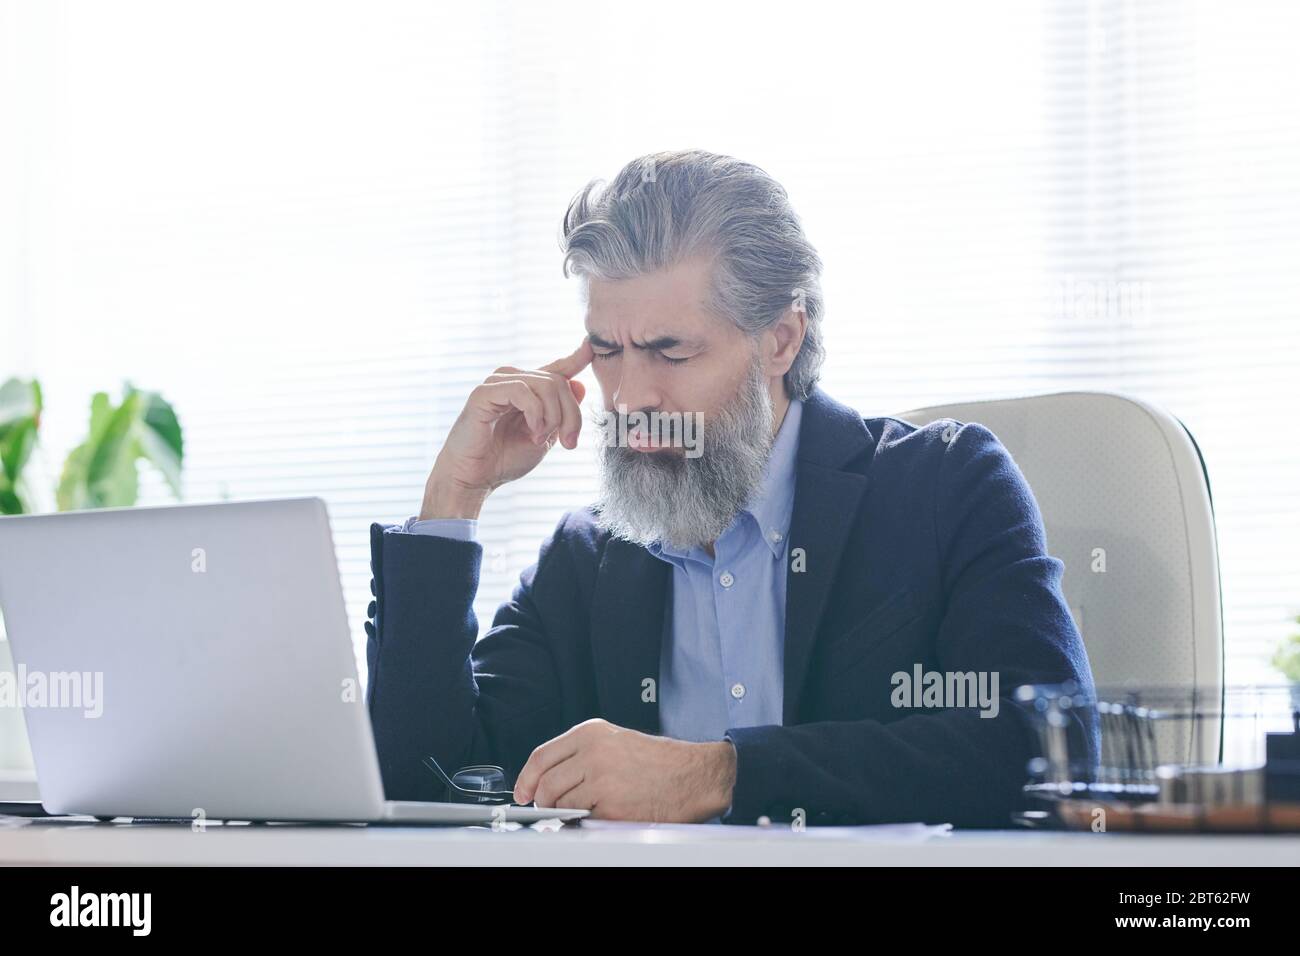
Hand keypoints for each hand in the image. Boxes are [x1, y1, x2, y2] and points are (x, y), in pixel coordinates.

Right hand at [421, 339, 592, 518]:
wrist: (474, 478)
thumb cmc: (504, 459)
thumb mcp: (545, 436)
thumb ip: (561, 413)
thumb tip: (579, 384)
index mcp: (527, 390)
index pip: (556, 369)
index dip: (575, 358)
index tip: (590, 347)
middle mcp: (512, 380)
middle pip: (559, 382)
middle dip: (571, 414)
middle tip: (568, 441)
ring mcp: (497, 384)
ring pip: (545, 384)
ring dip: (553, 416)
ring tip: (540, 439)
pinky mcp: (484, 392)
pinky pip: (522, 391)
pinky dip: (535, 413)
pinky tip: (532, 432)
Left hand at [512, 718, 736, 821]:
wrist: (692, 776)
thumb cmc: (658, 761)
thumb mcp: (615, 741)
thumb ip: (581, 754)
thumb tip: (548, 779)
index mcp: (591, 732)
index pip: (542, 756)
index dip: (526, 779)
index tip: (523, 792)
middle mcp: (593, 753)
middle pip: (546, 784)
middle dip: (544, 801)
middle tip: (550, 808)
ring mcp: (601, 779)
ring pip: (561, 803)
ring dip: (565, 813)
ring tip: (583, 810)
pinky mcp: (611, 806)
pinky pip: (583, 819)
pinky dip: (586, 822)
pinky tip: (602, 815)